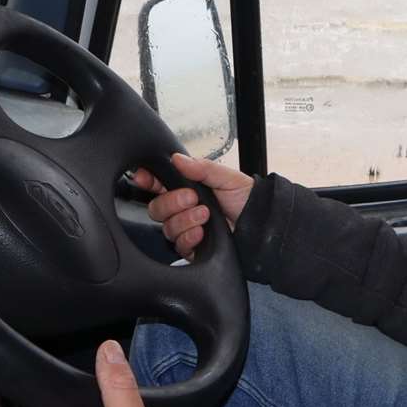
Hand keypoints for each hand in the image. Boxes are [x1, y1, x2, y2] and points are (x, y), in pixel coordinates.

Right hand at [132, 152, 254, 259]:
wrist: (262, 224)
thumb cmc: (246, 198)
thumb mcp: (227, 177)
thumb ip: (202, 168)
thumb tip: (177, 159)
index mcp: (188, 187)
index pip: (158, 183)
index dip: (148, 180)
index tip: (144, 178)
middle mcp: (183, 208)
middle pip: (156, 208)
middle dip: (172, 202)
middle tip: (193, 198)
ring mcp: (187, 228)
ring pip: (167, 227)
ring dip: (185, 220)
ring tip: (205, 215)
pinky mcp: (193, 247)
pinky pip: (179, 246)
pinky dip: (189, 238)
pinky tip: (202, 233)